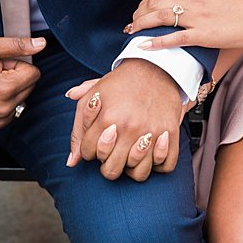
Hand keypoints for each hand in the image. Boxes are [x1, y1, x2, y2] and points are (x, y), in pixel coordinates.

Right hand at [0, 36, 45, 133]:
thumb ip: (17, 46)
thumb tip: (40, 44)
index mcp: (5, 88)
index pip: (33, 73)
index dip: (17, 65)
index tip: (1, 65)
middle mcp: (4, 107)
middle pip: (29, 86)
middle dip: (15, 77)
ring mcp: (0, 119)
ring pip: (21, 98)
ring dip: (10, 90)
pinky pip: (11, 111)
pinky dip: (3, 102)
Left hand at [67, 59, 180, 180]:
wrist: (154, 68)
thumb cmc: (120, 84)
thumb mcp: (92, 97)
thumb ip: (78, 129)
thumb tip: (71, 161)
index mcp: (106, 118)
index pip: (89, 154)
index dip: (89, 150)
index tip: (95, 141)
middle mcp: (129, 128)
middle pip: (111, 170)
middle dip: (107, 163)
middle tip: (111, 150)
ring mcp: (152, 133)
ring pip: (138, 174)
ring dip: (131, 168)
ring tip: (128, 154)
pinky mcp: (171, 134)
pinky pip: (166, 166)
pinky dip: (157, 165)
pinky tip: (148, 154)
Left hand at [128, 0, 242, 49]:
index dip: (145, 2)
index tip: (137, 11)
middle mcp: (194, 2)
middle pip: (156, 4)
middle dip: (139, 14)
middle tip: (131, 24)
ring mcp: (198, 19)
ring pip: (162, 18)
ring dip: (142, 25)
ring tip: (131, 32)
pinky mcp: (204, 35)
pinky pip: (176, 38)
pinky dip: (158, 41)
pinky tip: (144, 45)